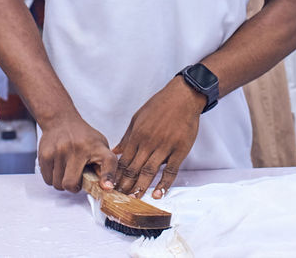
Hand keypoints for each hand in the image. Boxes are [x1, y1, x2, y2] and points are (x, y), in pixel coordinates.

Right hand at [37, 113, 117, 193]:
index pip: (108, 162)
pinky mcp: (46, 154)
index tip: (106, 187)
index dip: (108, 176)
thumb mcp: (99, 146)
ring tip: (66, 170)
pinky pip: (48, 180)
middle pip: (71, 183)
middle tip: (76, 179)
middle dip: (74, 187)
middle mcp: (79, 148)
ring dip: (62, 182)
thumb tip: (106, 187)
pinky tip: (58, 167)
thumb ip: (105, 165)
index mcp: (97, 147)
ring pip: (58, 184)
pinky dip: (52, 178)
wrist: (61, 120)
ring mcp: (60, 151)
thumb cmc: (82, 136)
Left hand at [113, 76, 204, 199]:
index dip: (117, 175)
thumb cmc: (160, 105)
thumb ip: (127, 137)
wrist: (183, 97)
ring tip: (135, 199)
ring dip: (141, 187)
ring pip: (150, 172)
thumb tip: (115, 151)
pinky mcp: (180, 150)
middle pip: (134, 169)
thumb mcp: (138, 118)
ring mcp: (165, 147)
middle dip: (126, 185)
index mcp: (138, 135)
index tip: (112, 185)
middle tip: (120, 197)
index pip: (123, 160)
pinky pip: (171, 170)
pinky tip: (158, 193)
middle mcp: (149, 142)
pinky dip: (164, 184)